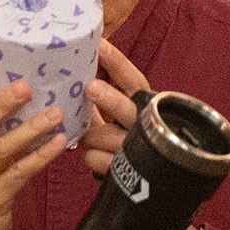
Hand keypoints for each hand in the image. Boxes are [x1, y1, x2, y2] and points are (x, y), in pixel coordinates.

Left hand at [81, 39, 153, 177]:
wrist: (155, 184)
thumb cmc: (132, 140)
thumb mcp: (124, 115)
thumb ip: (106, 98)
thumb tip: (75, 74)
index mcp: (145, 107)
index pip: (134, 81)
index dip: (118, 63)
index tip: (100, 45)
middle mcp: (145, 126)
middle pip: (127, 109)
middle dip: (109, 98)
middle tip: (90, 87)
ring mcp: (137, 151)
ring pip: (103, 137)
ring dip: (88, 135)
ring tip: (83, 135)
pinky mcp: (127, 173)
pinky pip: (96, 159)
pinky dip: (91, 156)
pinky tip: (95, 155)